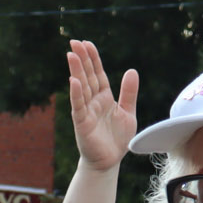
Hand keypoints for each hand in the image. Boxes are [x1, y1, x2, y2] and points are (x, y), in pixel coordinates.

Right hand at [67, 40, 138, 173]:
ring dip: (76, 71)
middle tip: (75, 41)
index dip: (93, 59)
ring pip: (81, 87)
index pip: (99, 74)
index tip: (88, 43)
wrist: (110, 160)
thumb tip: (132, 70)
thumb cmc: (117, 138)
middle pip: (88, 76)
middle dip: (82, 59)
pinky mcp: (82, 122)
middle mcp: (94, 101)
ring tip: (71, 54)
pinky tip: (74, 80)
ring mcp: (86, 110)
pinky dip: (76, 93)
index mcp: (105, 97)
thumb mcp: (128, 112)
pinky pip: (79, 105)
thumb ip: (129, 92)